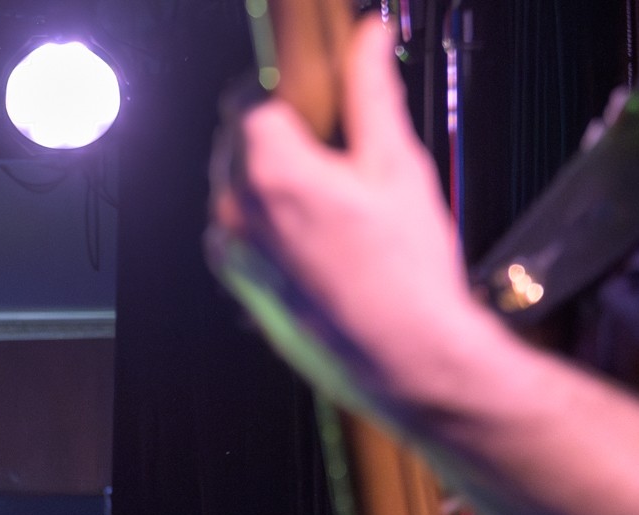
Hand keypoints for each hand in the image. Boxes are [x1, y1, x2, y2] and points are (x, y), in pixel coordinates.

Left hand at [208, 19, 495, 423]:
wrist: (402, 352)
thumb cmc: (405, 270)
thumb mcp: (396, 164)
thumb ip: (372, 91)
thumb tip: (368, 38)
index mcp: (270, 170)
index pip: (251, 99)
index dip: (288, 95)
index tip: (318, 104)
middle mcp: (237, 210)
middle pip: (238, 142)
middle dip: (278, 136)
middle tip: (334, 152)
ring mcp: (233, 251)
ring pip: (236, 186)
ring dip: (270, 179)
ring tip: (333, 200)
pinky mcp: (238, 282)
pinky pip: (239, 230)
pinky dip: (267, 221)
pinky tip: (317, 235)